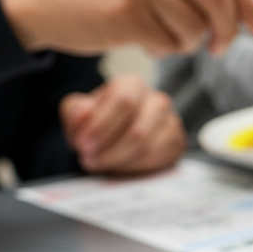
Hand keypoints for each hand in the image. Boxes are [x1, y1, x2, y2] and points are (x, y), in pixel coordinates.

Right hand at [0, 0, 252, 57]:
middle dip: (228, 31)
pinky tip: (139, 36)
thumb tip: (244, 12)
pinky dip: (163, 50)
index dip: (248, 2)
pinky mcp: (124, 11)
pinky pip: (170, 44)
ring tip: (159, 32)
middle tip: (219, 47)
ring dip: (186, 42)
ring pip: (196, 27)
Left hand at [59, 74, 185, 175]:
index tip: (82, 144)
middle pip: (138, 130)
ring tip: (100, 163)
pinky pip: (157, 160)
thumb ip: (75, 111)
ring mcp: (171, 122)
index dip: (102, 125)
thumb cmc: (99, 121)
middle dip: (110, 149)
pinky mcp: (176, 144)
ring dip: (119, 161)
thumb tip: (83, 113)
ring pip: (148, 148)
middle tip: (89, 159)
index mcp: (133, 84)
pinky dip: (133, 167)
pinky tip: (118, 166)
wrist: (117, 135)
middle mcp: (157, 100)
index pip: (123, 101)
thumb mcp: (78, 112)